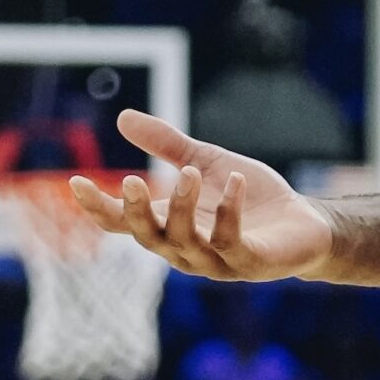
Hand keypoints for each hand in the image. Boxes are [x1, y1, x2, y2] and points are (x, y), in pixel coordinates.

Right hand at [69, 111, 340, 282]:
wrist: (304, 222)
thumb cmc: (251, 197)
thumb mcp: (206, 162)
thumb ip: (168, 145)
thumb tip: (123, 116)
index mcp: (169, 226)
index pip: (124, 223)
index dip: (99, 207)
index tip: (75, 182)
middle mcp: (186, 250)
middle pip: (148, 238)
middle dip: (137, 212)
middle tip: (133, 179)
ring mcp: (217, 261)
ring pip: (185, 243)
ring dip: (183, 208)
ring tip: (190, 173)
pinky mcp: (250, 262)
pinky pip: (231, 241)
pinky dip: (229, 212)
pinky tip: (234, 182)